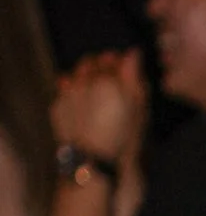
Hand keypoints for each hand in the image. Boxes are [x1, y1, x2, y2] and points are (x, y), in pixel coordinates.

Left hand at [49, 48, 146, 168]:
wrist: (92, 162)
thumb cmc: (122, 138)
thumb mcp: (138, 108)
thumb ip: (134, 77)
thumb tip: (133, 53)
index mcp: (108, 81)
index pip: (112, 58)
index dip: (119, 62)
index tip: (124, 70)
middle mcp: (84, 82)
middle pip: (91, 62)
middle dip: (100, 66)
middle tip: (109, 80)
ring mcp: (68, 93)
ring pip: (76, 73)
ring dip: (84, 76)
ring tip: (94, 91)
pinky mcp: (56, 106)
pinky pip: (63, 87)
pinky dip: (72, 90)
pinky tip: (81, 103)